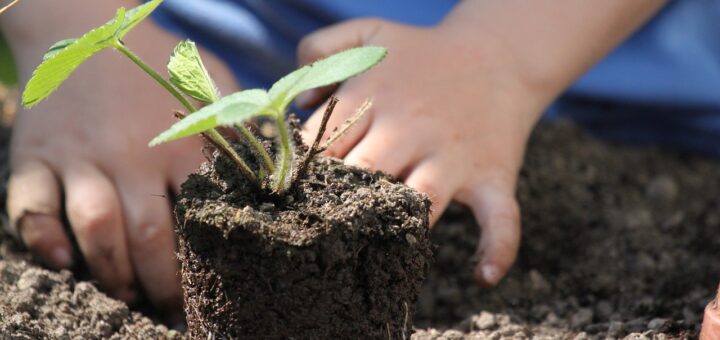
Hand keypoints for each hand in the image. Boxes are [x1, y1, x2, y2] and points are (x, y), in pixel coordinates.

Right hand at [3, 0, 237, 319]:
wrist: (80, 23)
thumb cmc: (154, 61)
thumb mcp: (209, 81)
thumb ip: (238, 122)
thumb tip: (279, 162)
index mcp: (180, 142)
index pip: (201, 216)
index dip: (209, 262)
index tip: (217, 290)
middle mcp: (130, 154)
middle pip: (149, 236)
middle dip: (162, 285)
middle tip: (172, 311)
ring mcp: (80, 156)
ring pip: (96, 229)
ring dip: (112, 273)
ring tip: (127, 296)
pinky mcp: (36, 155)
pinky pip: (31, 207)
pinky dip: (42, 240)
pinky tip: (63, 263)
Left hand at [298, 19, 547, 285]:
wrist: (499, 54)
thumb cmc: (423, 53)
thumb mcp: (369, 32)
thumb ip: (320, 49)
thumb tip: (299, 103)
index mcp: (375, 98)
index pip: (325, 144)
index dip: (303, 172)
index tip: (290, 194)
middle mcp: (410, 130)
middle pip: (363, 174)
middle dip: (338, 202)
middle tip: (319, 228)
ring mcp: (452, 157)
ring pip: (419, 201)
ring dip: (397, 227)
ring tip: (375, 252)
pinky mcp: (492, 177)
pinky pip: (500, 219)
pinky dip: (498, 249)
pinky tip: (482, 276)